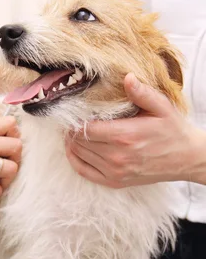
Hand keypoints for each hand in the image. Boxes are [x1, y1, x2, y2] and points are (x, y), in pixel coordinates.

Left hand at [65, 73, 205, 187]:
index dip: (75, 119)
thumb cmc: (173, 130)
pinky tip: (74, 150)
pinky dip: (75, 160)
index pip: (86, 128)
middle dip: (72, 129)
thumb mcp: (161, 107)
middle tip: (71, 120)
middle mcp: (117, 156)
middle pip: (79, 141)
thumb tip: (127, 77)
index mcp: (125, 135)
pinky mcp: (115, 181)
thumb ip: (142, 93)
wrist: (186, 158)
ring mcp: (115, 171)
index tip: (74, 112)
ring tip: (74, 131)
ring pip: (79, 155)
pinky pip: (84, 172)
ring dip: (72, 143)